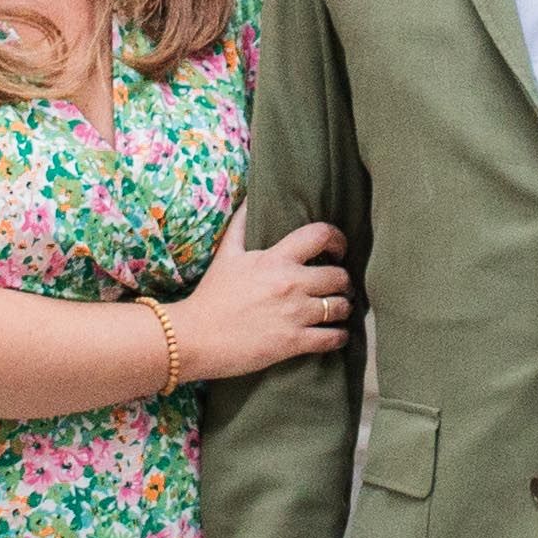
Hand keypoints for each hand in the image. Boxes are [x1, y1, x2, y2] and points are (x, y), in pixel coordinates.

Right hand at [176, 207, 353, 382]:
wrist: (194, 337)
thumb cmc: (211, 295)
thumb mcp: (226, 254)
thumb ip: (241, 224)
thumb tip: (250, 195)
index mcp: (275, 259)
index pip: (320, 235)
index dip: (337, 239)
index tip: (337, 250)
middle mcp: (290, 284)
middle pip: (339, 275)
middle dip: (343, 281)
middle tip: (337, 286)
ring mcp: (294, 314)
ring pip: (341, 306)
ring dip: (343, 308)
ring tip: (336, 310)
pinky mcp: (293, 342)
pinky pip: (333, 338)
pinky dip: (339, 336)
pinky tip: (335, 335)